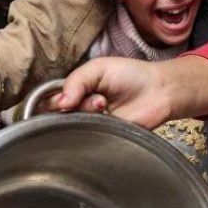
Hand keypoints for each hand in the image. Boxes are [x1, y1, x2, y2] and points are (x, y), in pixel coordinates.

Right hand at [53, 58, 169, 127]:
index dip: (53, 100)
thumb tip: (61, 102)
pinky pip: (88, 139)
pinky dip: (95, 127)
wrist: (159, 91)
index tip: (66, 97)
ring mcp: (90, 125)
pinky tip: (108, 114)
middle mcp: (79, 110)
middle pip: (56, 117)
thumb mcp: (97, 68)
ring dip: (85, 114)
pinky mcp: (103, 138)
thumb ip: (75, 81)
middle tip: (92, 98)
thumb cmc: (130, 75)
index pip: (49, 101)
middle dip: (70, 106)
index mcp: (74, 91)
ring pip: (71, 128)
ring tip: (103, 104)